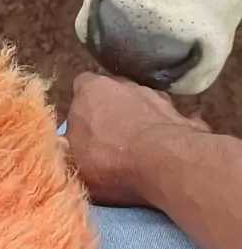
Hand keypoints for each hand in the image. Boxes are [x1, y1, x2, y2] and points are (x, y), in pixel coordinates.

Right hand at [66, 73, 210, 205]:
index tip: (82, 127)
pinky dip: (166, 134)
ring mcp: (158, 97)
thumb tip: (66, 143)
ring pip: (144, 105)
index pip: (81, 86)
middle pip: (114, 93)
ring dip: (140, 122)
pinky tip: (166, 153)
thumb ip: (66, 145)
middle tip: (108, 141)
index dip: (81, 106)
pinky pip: (169, 123)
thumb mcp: (70, 161)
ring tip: (139, 151)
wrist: (164, 164)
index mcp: (92, 90)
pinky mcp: (183, 115)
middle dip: (111, 112)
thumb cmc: (108, 161)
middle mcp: (125, 84)